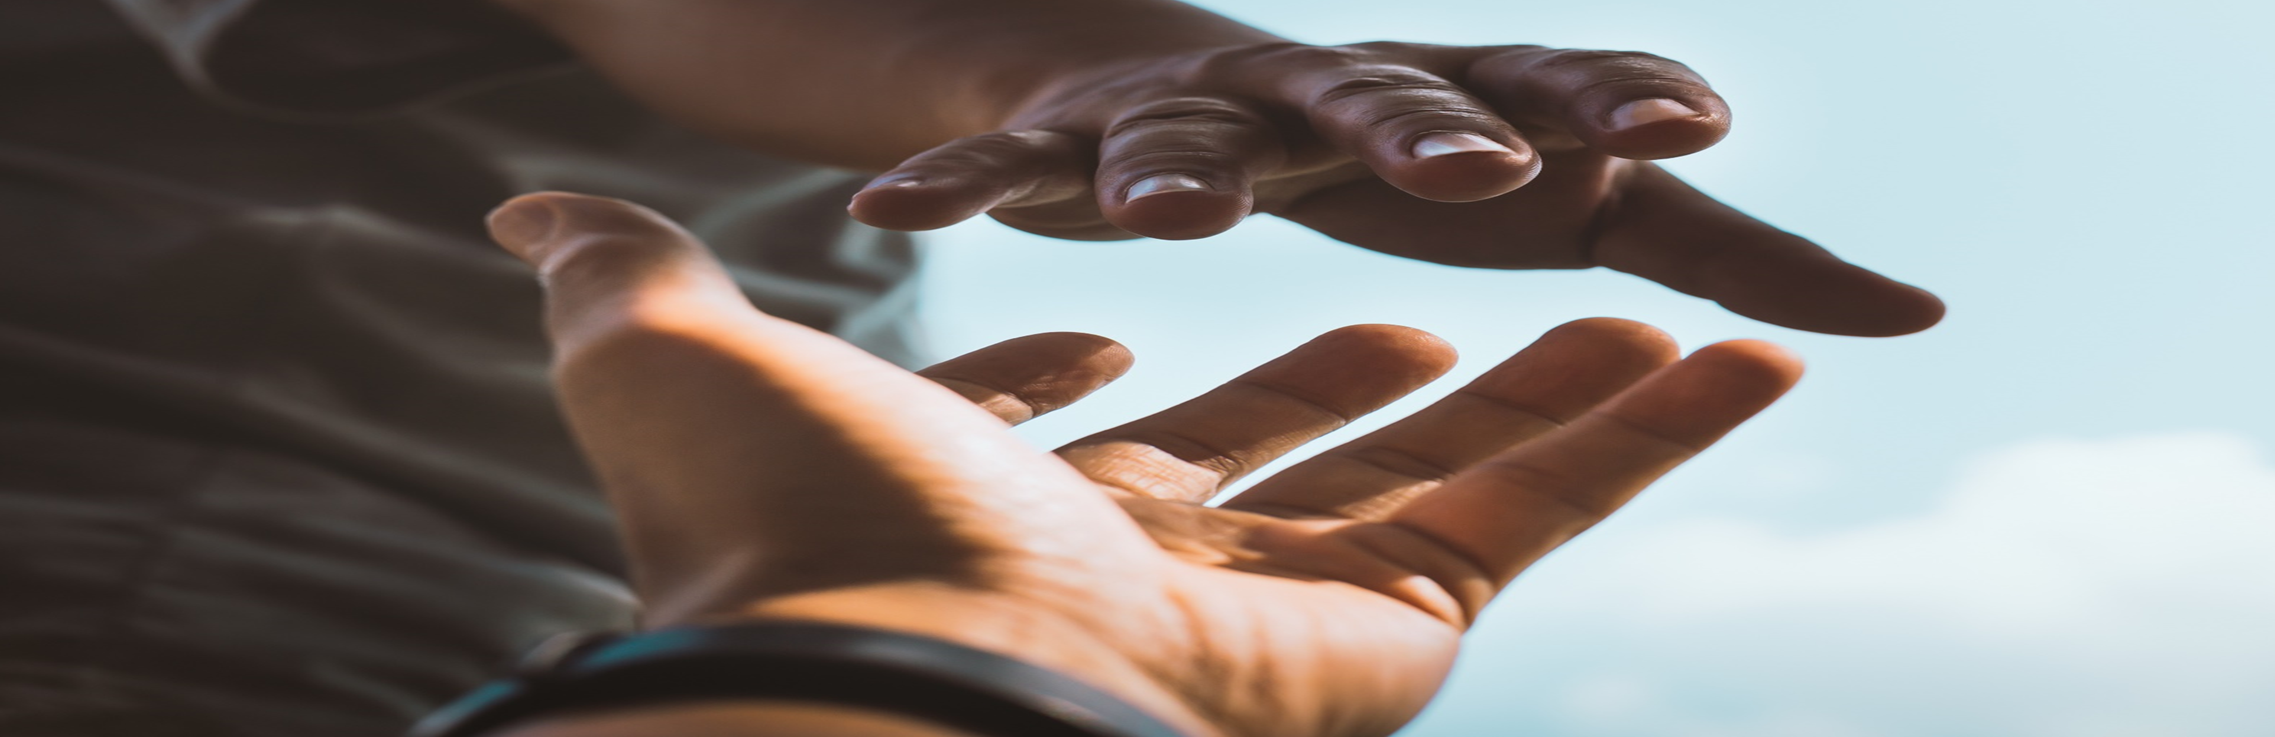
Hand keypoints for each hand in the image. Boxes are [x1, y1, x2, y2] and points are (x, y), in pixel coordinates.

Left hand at [482, 192, 1803, 735]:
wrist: (891, 661)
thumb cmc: (782, 509)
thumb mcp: (674, 352)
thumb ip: (630, 278)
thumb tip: (530, 207)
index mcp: (1011, 500)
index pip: (1110, 420)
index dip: (1148, 347)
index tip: (1178, 275)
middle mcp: (1162, 562)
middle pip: (1320, 442)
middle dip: (1406, 364)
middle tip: (1484, 273)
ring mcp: (1292, 604)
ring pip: (1476, 477)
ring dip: (1581, 389)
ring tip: (1678, 301)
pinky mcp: (1400, 631)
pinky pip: (1551, 513)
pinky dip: (1655, 429)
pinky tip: (1744, 348)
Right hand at [843, 41, 1945, 336]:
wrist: (1198, 86)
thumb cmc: (1425, 158)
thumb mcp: (1576, 203)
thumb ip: (1730, 258)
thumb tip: (1913, 313)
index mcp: (1468, 104)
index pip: (1559, 93)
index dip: (1622, 108)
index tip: (1701, 131)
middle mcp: (1332, 87)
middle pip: (1384, 97)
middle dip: (1426, 127)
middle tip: (1476, 163)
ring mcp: (1193, 106)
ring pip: (1181, 131)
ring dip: (1173, 168)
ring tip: (1169, 217)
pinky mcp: (1064, 141)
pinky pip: (1002, 167)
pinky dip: (957, 189)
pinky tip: (899, 225)